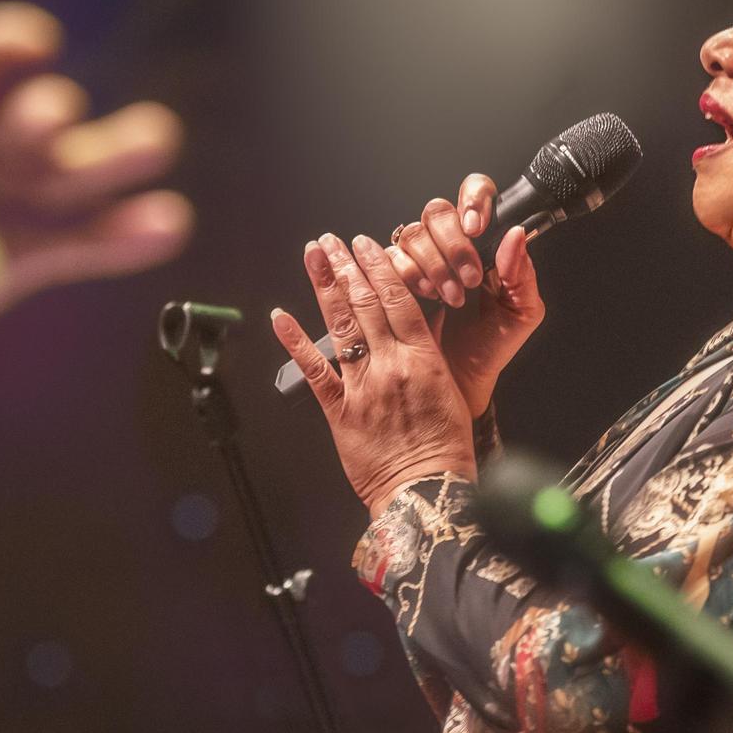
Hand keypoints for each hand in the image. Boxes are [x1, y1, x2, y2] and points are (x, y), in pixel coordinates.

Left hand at [0, 0, 192, 383]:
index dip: (11, 48)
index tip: (37, 42)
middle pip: (36, 121)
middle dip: (49, 117)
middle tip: (55, 117)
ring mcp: (9, 202)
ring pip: (74, 175)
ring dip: (118, 155)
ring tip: (160, 136)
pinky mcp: (24, 259)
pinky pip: (79, 245)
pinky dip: (123, 238)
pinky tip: (167, 222)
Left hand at [271, 233, 476, 514]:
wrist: (426, 492)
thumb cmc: (444, 447)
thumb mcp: (451, 389)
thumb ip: (431, 352)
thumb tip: (421, 318)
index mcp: (424, 359)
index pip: (400, 300)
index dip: (379, 267)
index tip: (366, 244)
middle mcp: (391, 366)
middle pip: (366, 304)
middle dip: (347, 267)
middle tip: (332, 240)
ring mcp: (362, 388)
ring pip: (342, 327)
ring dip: (325, 287)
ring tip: (314, 257)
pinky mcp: (340, 412)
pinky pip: (315, 372)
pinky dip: (295, 342)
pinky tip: (280, 317)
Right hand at [384, 173, 544, 416]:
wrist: (462, 381)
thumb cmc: (492, 347)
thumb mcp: (520, 313)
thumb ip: (523, 274)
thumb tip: (515, 236)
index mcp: (484, 243)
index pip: (475, 193)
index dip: (472, 201)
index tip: (476, 228)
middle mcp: (449, 243)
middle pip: (438, 211)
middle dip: (452, 243)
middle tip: (467, 278)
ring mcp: (420, 258)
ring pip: (414, 233)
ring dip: (433, 264)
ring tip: (450, 297)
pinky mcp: (394, 277)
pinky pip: (391, 257)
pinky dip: (409, 275)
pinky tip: (426, 297)